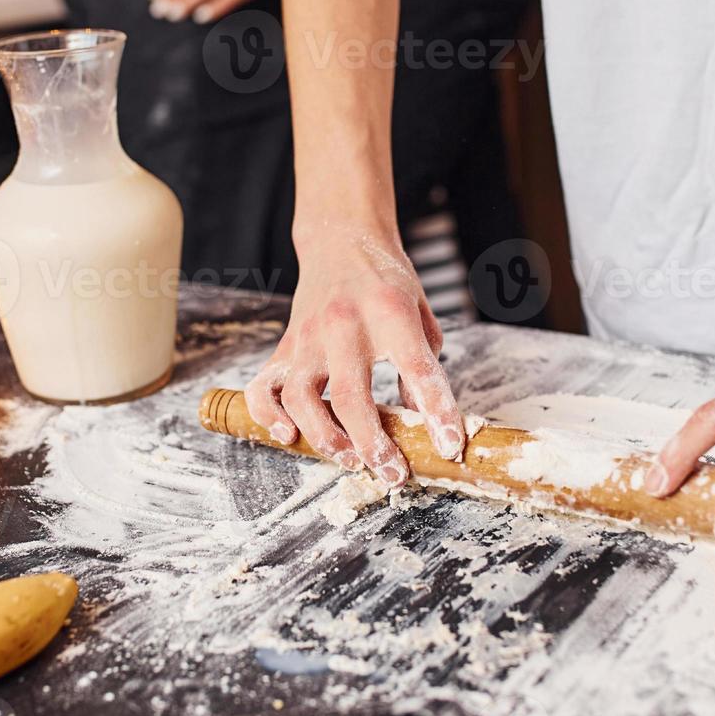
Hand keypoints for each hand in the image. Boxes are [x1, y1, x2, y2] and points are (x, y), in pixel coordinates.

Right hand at [245, 231, 466, 485]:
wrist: (341, 241)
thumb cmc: (387, 281)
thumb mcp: (420, 313)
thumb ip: (423, 364)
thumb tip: (419, 418)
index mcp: (390, 312)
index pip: (418, 369)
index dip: (438, 412)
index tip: (451, 447)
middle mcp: (345, 325)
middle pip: (352, 396)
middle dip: (374, 445)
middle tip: (393, 474)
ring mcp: (308, 337)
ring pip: (303, 399)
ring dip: (325, 439)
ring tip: (349, 459)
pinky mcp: (285, 347)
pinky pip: (264, 388)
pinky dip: (269, 417)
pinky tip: (288, 435)